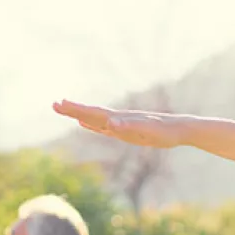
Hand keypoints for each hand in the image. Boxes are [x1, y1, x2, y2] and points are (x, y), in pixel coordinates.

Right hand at [52, 100, 185, 148]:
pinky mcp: (126, 130)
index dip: (76, 109)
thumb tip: (109, 122)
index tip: (60, 103)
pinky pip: (104, 126)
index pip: (93, 113)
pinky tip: (85, 123)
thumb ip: (128, 126)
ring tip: (64, 110)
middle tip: (53, 104)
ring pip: (95, 119)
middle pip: (91, 113)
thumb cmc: (166, 131)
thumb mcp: (148, 131)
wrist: (181, 129)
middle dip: (72, 109)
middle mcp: (118, 119)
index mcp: (120, 119)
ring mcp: (121, 124)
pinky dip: (92, 124)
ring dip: (79, 115)